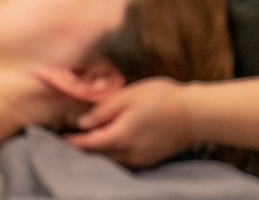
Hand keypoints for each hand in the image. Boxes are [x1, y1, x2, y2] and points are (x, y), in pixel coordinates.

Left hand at [66, 78, 193, 166]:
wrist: (196, 113)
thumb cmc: (161, 98)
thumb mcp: (128, 96)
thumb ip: (103, 111)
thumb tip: (82, 123)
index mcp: (122, 135)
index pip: (91, 143)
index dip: (75, 142)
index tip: (63, 138)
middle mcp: (131, 152)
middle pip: (101, 155)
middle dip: (85, 149)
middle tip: (72, 140)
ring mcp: (143, 158)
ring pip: (113, 160)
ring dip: (100, 153)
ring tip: (89, 142)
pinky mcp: (152, 159)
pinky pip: (127, 161)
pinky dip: (115, 154)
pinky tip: (111, 145)